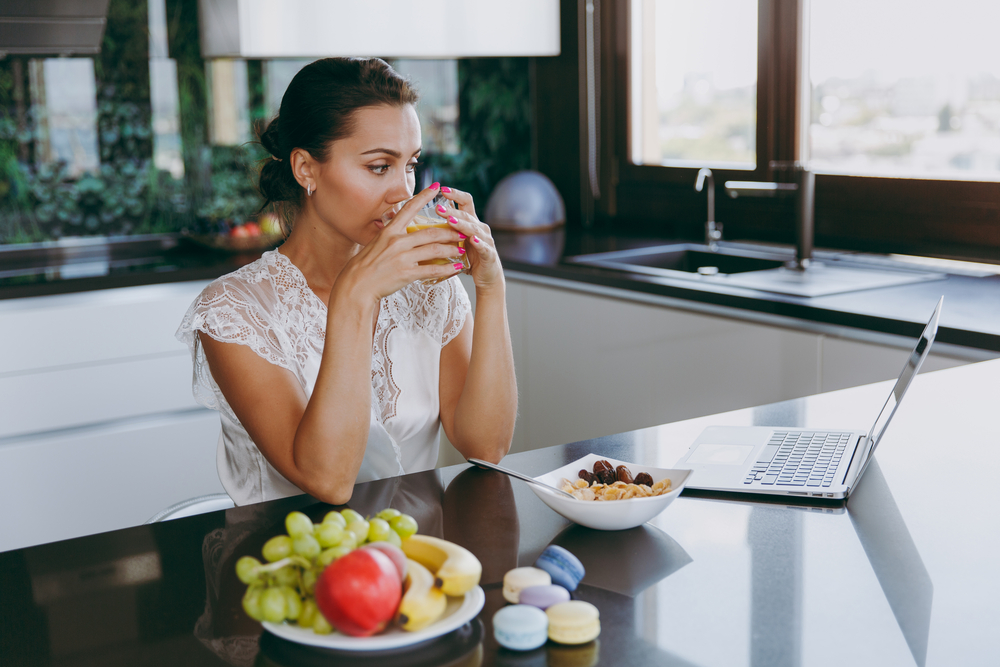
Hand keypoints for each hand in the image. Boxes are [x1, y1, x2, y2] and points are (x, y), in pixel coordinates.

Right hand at [337, 184, 465, 303]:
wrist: (356, 286)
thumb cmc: (366, 266)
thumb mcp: (376, 244)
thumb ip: (391, 236)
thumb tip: (402, 230)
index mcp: (389, 231)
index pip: (409, 208)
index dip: (424, 196)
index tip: (436, 186)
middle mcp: (397, 241)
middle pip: (430, 233)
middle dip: (450, 232)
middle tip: (462, 231)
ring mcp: (402, 257)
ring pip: (435, 249)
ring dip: (452, 249)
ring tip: (462, 249)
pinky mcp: (406, 273)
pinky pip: (432, 269)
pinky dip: (447, 268)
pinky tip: (456, 267)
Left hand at [435, 187, 502, 289]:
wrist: (486, 276)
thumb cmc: (467, 258)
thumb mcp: (454, 242)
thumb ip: (443, 232)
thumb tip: (418, 223)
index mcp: (470, 222)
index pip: (465, 202)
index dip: (455, 194)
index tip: (442, 189)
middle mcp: (479, 228)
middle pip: (467, 215)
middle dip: (452, 211)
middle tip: (438, 208)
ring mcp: (486, 241)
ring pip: (475, 229)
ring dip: (462, 224)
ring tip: (451, 221)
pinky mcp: (489, 255)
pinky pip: (484, 247)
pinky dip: (479, 243)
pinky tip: (472, 240)